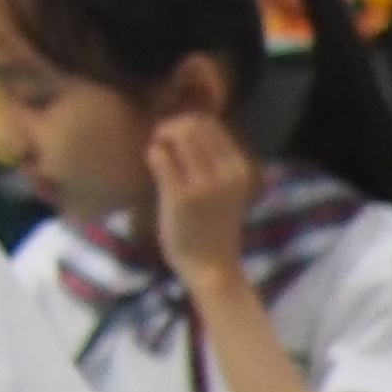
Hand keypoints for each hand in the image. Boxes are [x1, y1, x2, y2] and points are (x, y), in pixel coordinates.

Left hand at [144, 113, 256, 288]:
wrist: (212, 267)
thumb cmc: (214, 227)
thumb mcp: (226, 189)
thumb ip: (213, 160)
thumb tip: (185, 126)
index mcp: (240, 169)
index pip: (210, 124)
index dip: (186, 126)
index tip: (176, 145)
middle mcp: (227, 173)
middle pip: (193, 124)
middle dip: (170, 128)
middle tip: (162, 148)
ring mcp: (205, 184)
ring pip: (177, 134)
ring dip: (160, 139)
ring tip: (159, 159)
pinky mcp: (180, 196)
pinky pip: (158, 156)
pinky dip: (152, 156)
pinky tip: (154, 172)